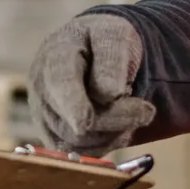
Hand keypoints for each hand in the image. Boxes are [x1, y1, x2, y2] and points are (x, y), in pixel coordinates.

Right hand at [29, 13, 154, 153]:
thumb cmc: (105, 40)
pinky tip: (118, 126)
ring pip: (78, 142)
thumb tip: (109, 94)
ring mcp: (44, 114)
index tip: (86, 122)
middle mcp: (42, 88)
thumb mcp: (115, 35)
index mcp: (56, 55)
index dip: (72, 105)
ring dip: (114, 132)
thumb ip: (111, 59)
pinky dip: (105, 143)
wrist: (95, 51)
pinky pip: (80, 153)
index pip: (59, 83)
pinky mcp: (54, 135)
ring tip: (133, 112)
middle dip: (116, 119)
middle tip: (148, 110)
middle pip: (73, 121)